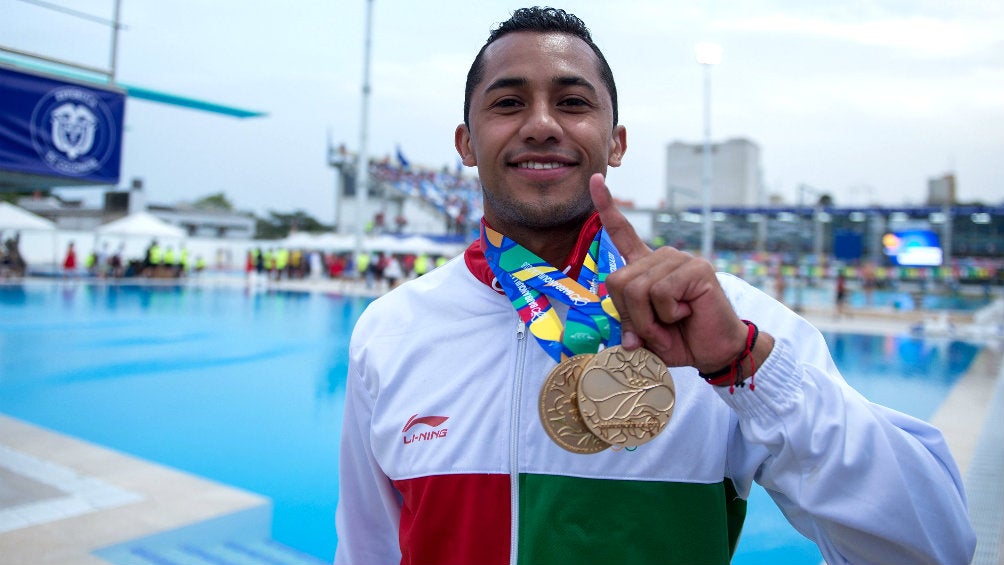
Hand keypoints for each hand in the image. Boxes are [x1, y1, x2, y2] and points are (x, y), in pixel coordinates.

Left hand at [589, 173, 752, 372]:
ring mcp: (680, 260)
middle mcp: (661, 258)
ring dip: (650, 320)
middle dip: (631, 316)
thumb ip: (627, 324)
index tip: (595, 179)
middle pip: (619, 281)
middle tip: (655, 329)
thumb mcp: (643, 334)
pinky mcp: (697, 269)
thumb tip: (626, 337)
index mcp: (646, 267)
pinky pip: (661, 293)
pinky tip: (686, 313)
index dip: (607, 207)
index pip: (623, 232)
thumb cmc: (678, 340)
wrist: (713, 351)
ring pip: (638, 289)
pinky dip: (667, 314)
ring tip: (672, 323)